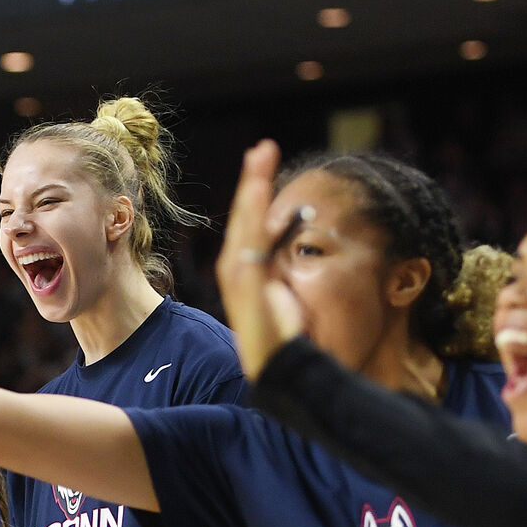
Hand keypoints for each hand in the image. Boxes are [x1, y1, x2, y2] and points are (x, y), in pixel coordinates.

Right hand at [215, 139, 309, 380]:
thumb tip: (285, 250)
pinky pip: (247, 252)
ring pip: (242, 234)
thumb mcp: (286, 302)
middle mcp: (240, 280)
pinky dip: (251, 220)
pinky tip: (257, 194)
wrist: (285, 377)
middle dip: (251, 186)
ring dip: (249, 198)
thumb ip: (280, 277)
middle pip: (242, 225)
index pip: (249, 231)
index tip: (263, 168)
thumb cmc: (287, 343)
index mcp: (248, 278)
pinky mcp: (248, 297)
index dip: (254, 200)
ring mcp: (241, 289)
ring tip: (258, 164)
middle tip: (262, 149)